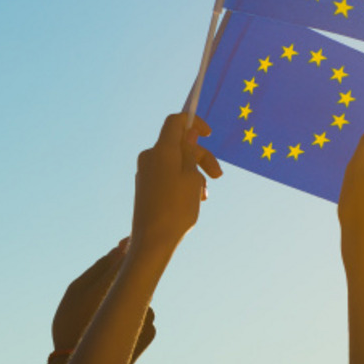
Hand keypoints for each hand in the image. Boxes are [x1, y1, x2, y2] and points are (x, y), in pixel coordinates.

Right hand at [52, 239, 155, 360]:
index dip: (129, 248)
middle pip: (137, 280)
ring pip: (139, 299)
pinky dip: (131, 318)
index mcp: (118, 286)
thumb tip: (118, 250)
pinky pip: (142, 316)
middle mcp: (139, 299)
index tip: (126, 241)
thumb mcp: (75, 290)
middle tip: (110, 289)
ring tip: (106, 318)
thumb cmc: (70, 324)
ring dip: (128, 301)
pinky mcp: (151, 333)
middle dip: (126, 279)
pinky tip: (114, 330)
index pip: (131, 258)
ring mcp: (148, 317)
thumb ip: (99, 267)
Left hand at [130, 114, 221, 254]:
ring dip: (194, 174)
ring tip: (203, 195)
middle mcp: (150, 157)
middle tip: (217, 176)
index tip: (209, 134)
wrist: (152, 241)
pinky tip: (193, 200)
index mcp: (161, 150)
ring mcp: (146, 172)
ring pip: (176, 163)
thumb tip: (189, 132)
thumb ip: (190, 152)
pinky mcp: (145, 186)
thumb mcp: (191, 177)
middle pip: (179, 145)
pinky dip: (182, 182)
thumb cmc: (176, 209)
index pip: (175, 122)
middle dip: (201, 157)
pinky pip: (168, 175)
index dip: (193, 122)